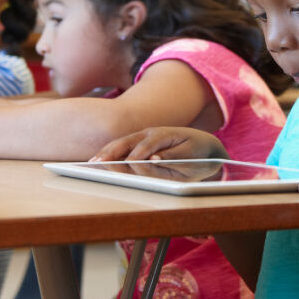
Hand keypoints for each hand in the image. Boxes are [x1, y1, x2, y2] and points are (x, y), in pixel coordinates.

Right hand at [91, 127, 227, 161]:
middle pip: (128, 141)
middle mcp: (151, 132)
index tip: (126, 166)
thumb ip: (170, 159)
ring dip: (107, 152)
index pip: (147, 147)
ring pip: (122, 143)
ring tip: (92, 163)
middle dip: (114, 152)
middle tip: (98, 163)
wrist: (205, 145)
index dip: (136, 157)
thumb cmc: (198, 155)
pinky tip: (99, 161)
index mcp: (165, 135)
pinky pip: (123, 146)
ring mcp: (144, 136)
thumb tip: (152, 159)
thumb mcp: (189, 160)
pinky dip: (110, 153)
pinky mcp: (141, 142)